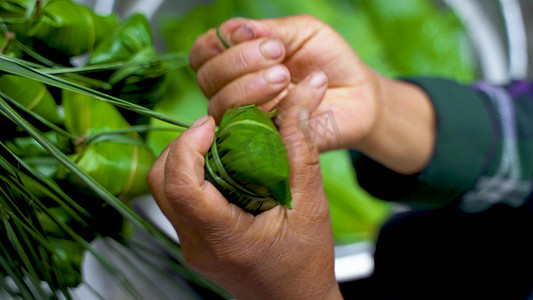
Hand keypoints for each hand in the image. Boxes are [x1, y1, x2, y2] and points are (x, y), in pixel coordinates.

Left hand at [147, 75, 342, 299]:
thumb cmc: (305, 266)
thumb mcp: (311, 206)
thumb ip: (301, 153)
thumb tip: (295, 106)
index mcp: (223, 237)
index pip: (180, 186)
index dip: (188, 146)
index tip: (211, 124)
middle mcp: (197, 245)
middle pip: (161, 183)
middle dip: (181, 146)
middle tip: (213, 130)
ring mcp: (191, 246)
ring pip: (163, 191)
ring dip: (184, 159)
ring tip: (217, 145)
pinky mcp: (194, 243)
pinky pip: (177, 201)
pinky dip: (192, 175)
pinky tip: (221, 168)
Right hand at [189, 15, 379, 152]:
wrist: (359, 93)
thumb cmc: (326, 59)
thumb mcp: (300, 32)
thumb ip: (266, 30)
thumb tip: (233, 31)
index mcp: (236, 64)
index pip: (202, 55)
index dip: (216, 44)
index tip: (253, 35)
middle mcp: (234, 93)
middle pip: (207, 80)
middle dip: (239, 62)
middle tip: (278, 54)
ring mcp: (247, 121)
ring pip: (222, 106)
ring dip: (252, 85)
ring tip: (286, 75)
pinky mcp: (268, 144)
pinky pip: (257, 128)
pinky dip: (283, 102)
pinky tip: (309, 88)